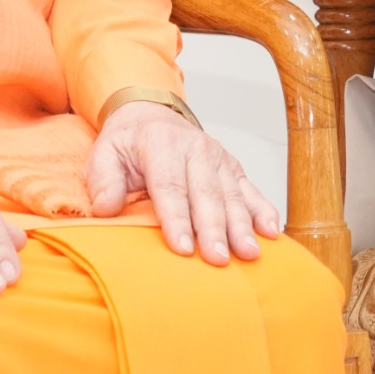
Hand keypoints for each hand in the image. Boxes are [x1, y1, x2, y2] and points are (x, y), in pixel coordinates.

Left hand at [85, 96, 281, 264]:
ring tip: (248, 253)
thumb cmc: (129, 141)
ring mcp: (218, 158)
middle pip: (207, 194)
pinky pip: (250, 190)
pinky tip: (271, 231)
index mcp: (161, 145)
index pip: (170, 186)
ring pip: (232, 195)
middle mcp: (195, 149)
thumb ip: (103, 180)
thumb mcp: (104, 152)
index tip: (182, 248)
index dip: (177, 218)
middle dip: (214, 229)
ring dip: (242, 226)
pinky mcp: (232, 168)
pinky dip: (263, 211)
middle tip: (218, 259)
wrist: (152, 114)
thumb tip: (106, 208)